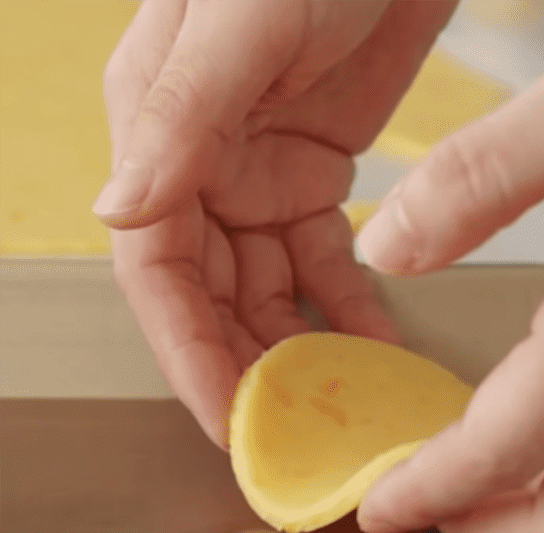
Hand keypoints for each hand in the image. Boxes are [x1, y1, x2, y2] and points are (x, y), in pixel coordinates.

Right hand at [95, 0, 456, 445]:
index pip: (161, 276)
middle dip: (247, 369)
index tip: (230, 421)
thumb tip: (117, 213)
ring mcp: (262, 177)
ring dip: (303, 348)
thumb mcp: (241, 22)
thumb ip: (179, 118)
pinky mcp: (319, 177)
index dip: (190, 354)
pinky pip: (330, 263)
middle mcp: (205, 168)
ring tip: (340, 401)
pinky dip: (353, 307)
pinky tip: (379, 344)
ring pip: (272, 291)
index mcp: (164, 138)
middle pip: (216, 298)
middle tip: (290, 432)